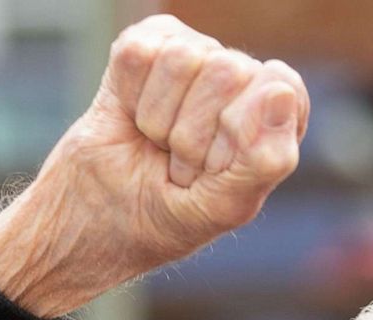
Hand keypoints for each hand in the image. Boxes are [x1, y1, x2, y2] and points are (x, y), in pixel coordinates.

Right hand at [0, 15, 309, 317]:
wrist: (92, 221)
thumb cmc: (166, 219)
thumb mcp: (224, 207)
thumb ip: (266, 159)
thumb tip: (280, 93)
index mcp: (276, 117)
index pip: (279, 89)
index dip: (239, 134)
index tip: (214, 171)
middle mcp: (241, 80)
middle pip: (228, 71)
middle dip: (193, 135)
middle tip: (178, 165)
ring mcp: (194, 57)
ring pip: (182, 59)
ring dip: (158, 120)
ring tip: (156, 145)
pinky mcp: (145, 45)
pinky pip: (139, 53)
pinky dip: (128, 96)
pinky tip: (131, 118)